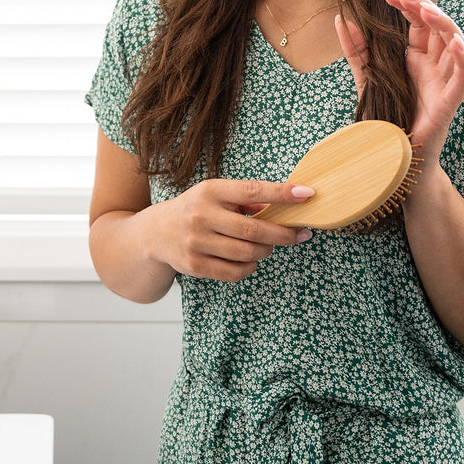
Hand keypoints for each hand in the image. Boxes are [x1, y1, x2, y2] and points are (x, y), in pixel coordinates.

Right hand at [141, 179, 314, 281]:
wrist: (155, 233)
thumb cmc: (195, 209)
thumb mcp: (214, 194)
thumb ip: (245, 199)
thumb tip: (281, 205)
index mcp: (210, 191)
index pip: (253, 190)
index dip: (282, 193)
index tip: (307, 194)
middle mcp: (201, 215)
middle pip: (254, 230)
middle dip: (283, 234)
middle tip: (299, 234)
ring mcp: (196, 242)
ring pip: (248, 254)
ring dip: (266, 251)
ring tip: (269, 246)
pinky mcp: (195, 265)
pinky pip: (236, 272)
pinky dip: (250, 267)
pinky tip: (251, 260)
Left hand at [335, 0, 463, 158]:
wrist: (394, 158)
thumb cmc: (386, 119)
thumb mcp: (367, 79)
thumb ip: (356, 51)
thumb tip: (341, 18)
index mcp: (416, 58)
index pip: (418, 22)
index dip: (406, 4)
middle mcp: (433, 66)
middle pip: (438, 27)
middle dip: (422, 7)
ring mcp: (443, 82)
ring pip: (456, 46)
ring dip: (445, 25)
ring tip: (427, 10)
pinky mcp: (449, 103)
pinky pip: (463, 79)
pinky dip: (463, 61)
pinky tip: (456, 44)